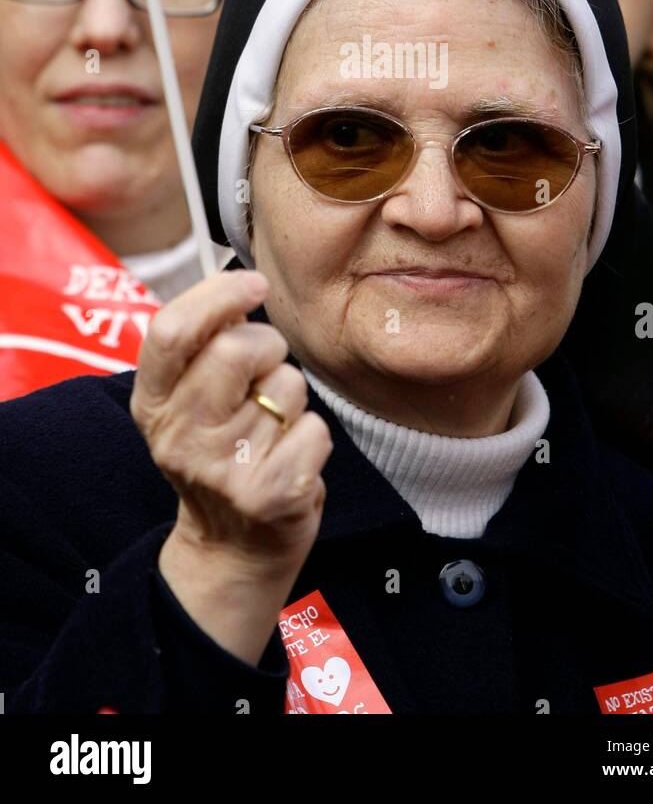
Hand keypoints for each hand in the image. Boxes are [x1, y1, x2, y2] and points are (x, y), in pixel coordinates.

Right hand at [130, 269, 332, 661]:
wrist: (232, 550)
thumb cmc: (220, 451)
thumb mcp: (188, 402)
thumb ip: (204, 345)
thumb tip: (242, 287)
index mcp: (152, 404)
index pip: (170, 330)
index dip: (218, 295)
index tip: (254, 285)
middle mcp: (179, 437)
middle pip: (236, 348)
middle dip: (267, 346)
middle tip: (265, 370)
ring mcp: (224, 470)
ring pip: (287, 386)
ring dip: (292, 397)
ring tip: (271, 427)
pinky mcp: (271, 494)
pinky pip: (316, 426)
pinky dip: (313, 435)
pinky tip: (290, 458)